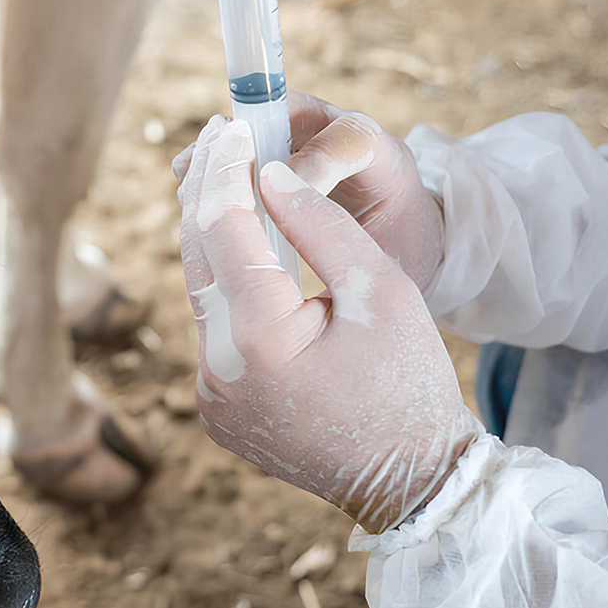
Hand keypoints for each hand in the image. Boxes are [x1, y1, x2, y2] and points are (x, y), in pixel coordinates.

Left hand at [175, 117, 479, 533]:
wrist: (411, 482)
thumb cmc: (409, 382)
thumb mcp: (381, 289)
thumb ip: (319, 226)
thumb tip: (267, 175)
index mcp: (258, 337)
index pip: (223, 226)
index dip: (225, 168)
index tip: (231, 125)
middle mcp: (216, 369)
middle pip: (196, 256)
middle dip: (205, 191)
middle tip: (218, 138)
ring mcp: (209, 395)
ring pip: (200, 293)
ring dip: (213, 239)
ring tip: (231, 182)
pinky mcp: (214, 410)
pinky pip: (211, 332)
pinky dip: (225, 289)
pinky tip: (245, 254)